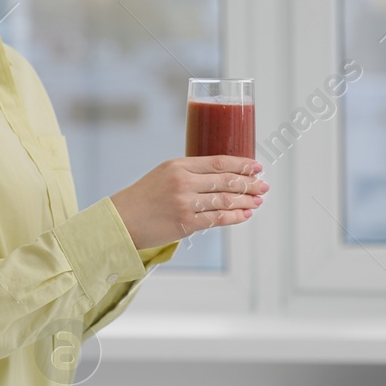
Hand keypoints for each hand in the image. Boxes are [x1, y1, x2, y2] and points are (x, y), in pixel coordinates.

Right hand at [109, 156, 266, 249]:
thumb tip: (222, 176)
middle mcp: (183, 182)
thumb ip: (189, 173)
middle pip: (226, 181)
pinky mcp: (186, 223)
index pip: (218, 162)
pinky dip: (235, 217)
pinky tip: (244, 215)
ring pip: (225, 200)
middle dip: (249, 184)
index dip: (242, 165)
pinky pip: (218, 219)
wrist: (122, 220)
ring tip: (257, 201)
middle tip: (263, 186)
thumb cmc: (143, 197)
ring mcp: (185, 203)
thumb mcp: (164, 174)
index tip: (257, 167)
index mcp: (178, 165)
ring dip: (246, 201)